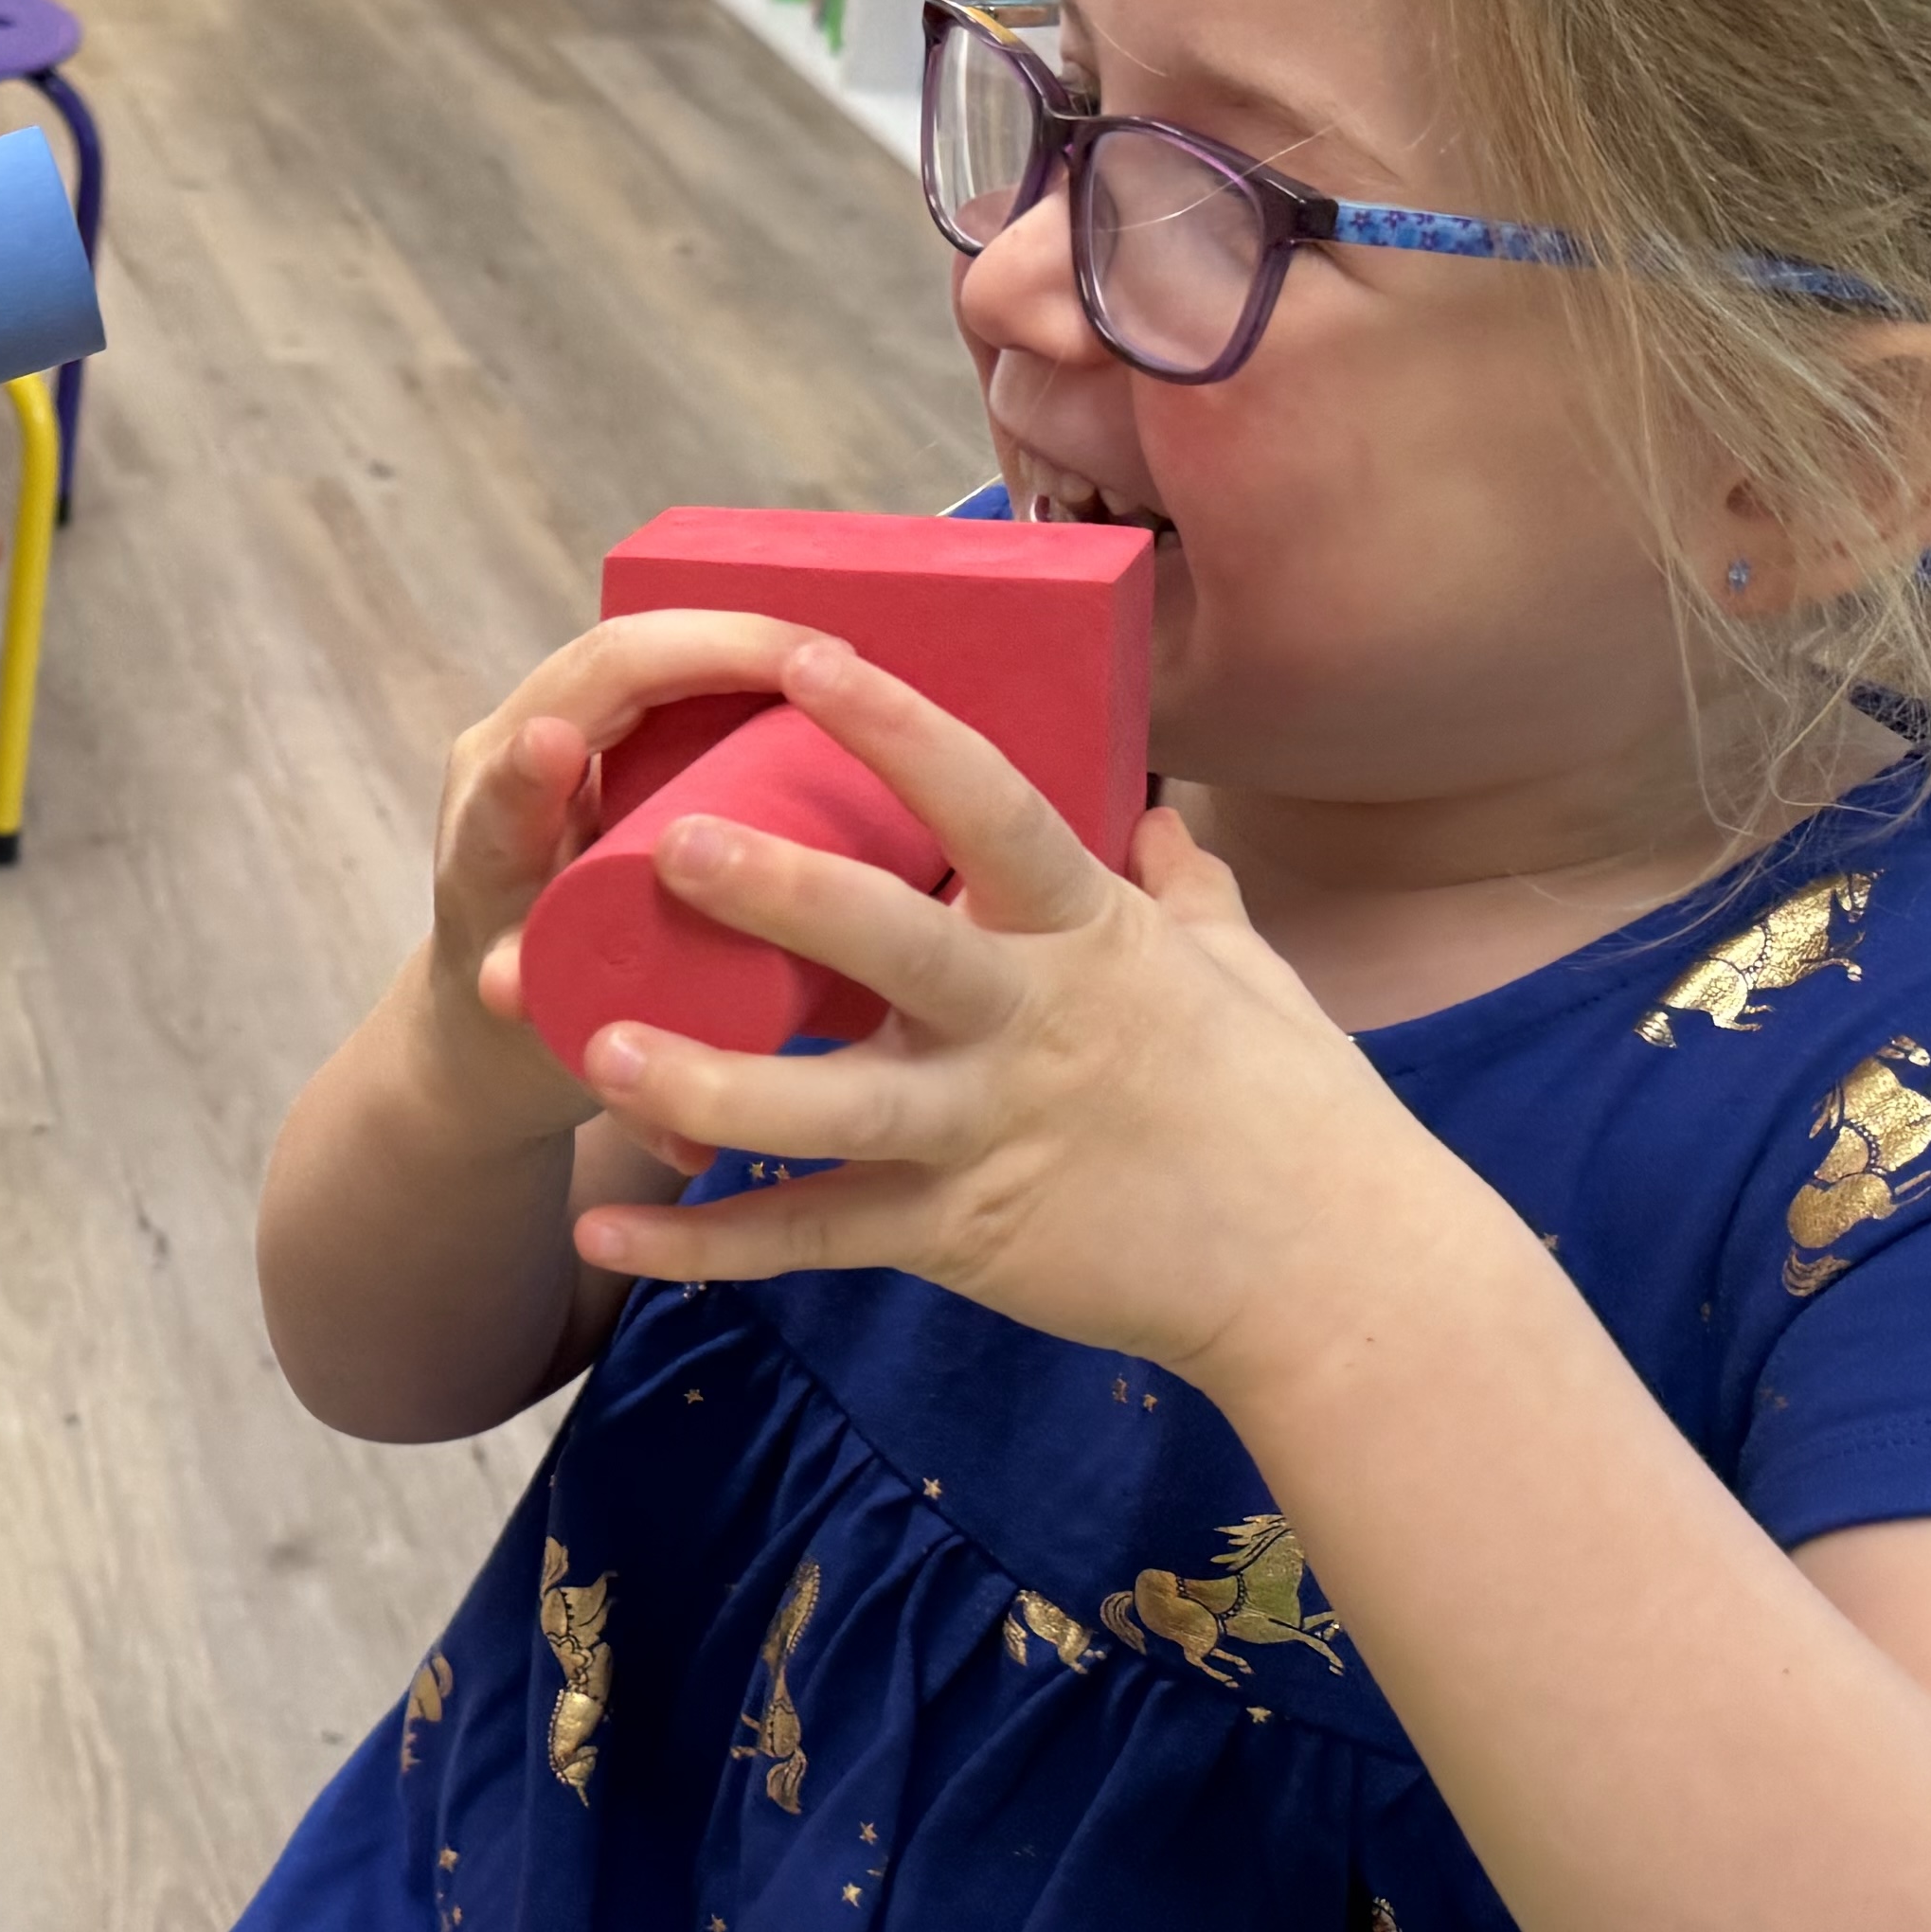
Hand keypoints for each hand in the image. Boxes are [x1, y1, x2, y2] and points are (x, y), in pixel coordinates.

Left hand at [400, 609, 825, 1149]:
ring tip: (840, 660)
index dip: (644, 695)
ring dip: (731, 640)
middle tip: (837, 664)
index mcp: (490, 831)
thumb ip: (620, 1091)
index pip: (556, 731)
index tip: (705, 698)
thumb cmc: (523, 1042)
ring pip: (635, 649)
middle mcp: (499, 763)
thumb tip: (684, 1147)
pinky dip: (722, 655)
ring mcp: (539, 738)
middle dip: (722, 643)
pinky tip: (810, 663)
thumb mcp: (562, 1056)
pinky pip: (653, 671)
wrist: (473, 1034)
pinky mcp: (579, 734)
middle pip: (610, 658)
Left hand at [552, 639, 1446, 1391]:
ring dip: (709, 1081)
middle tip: (666, 844)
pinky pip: (816, 1241)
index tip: (803, 656)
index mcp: (1090, 934)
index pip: (989, 806)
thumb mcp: (1240, 963)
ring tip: (595, 1049)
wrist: (1335, 1275)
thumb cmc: (1291, 1107)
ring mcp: (991, 1135)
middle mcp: (1031, 1025)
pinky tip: (607, 1234)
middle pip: (893, 944)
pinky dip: (708, 1244)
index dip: (898, 728)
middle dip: (780, 893)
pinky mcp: (962, 1238)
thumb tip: (1148, 807)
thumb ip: (1178, 879)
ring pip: (831, 1110)